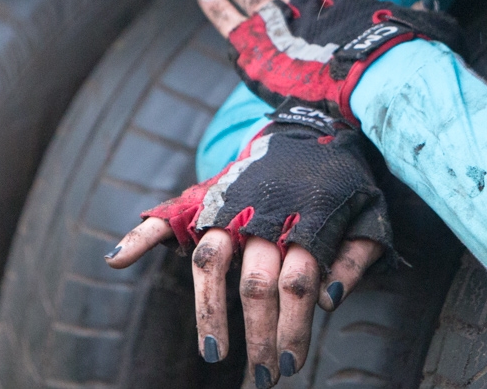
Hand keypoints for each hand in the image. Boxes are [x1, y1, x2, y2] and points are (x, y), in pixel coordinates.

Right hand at [106, 104, 389, 384]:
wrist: (316, 123)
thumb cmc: (345, 181)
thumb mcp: (371, 215)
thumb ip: (356, 257)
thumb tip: (329, 301)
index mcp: (307, 220)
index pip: (297, 283)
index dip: (294, 326)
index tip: (290, 363)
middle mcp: (264, 214)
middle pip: (256, 282)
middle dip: (259, 333)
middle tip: (262, 374)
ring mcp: (232, 205)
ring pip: (211, 260)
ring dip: (209, 310)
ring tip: (213, 352)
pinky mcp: (208, 196)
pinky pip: (169, 214)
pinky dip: (139, 235)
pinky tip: (115, 260)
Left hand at [197, 0, 459, 122]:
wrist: (375, 71)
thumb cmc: (403, 52)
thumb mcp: (419, 27)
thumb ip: (421, 16)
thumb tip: (431, 8)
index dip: (304, 1)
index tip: (296, 1)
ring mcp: (279, 17)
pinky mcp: (256, 42)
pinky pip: (229, 19)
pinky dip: (216, 7)